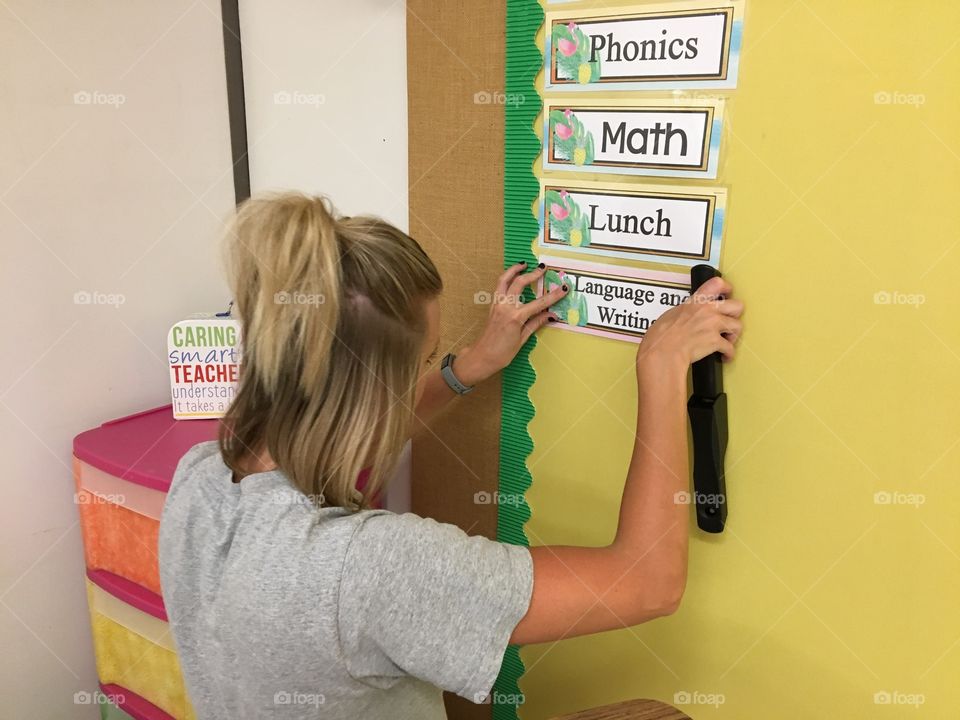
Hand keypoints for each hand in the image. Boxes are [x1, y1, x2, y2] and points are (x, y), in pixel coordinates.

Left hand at [455, 262, 567, 385]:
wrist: (481, 356)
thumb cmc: (502, 353)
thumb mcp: (522, 340)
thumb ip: (536, 323)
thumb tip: (551, 315)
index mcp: (515, 317)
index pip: (539, 303)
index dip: (553, 295)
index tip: (564, 288)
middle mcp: (505, 307)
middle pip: (520, 283)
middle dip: (533, 274)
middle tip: (543, 268)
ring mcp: (497, 304)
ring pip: (504, 280)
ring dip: (514, 270)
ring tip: (523, 264)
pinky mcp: (492, 306)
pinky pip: (499, 287)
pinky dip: (506, 278)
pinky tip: (512, 276)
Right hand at [638, 276, 743, 370]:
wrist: (664, 350)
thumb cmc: (662, 336)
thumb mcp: (673, 313)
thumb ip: (687, 310)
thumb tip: (690, 314)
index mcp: (696, 301)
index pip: (717, 284)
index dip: (726, 288)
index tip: (728, 293)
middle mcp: (708, 311)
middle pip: (737, 306)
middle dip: (735, 314)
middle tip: (729, 320)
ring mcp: (714, 325)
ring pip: (738, 326)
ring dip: (733, 335)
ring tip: (727, 340)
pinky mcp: (716, 342)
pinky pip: (730, 347)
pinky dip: (728, 354)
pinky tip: (724, 356)